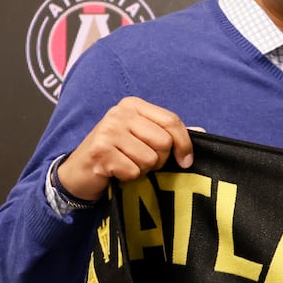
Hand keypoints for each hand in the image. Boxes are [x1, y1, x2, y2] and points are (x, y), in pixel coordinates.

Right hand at [56, 97, 193, 201]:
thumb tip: (202, 132)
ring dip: (143, 169)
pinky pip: (134, 171)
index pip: (172, 121)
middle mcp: (119, 113)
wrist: (79, 172)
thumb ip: (170, 134)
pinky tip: (117, 172)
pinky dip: (129, 177)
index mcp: (133, 105)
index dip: (185, 144)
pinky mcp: (100, 151)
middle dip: (159, 159)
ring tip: (127, 164)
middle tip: (141, 161)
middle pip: (164, 142)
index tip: (186, 161)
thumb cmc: (117, 154)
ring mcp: (107, 131)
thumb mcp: (143, 138)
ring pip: (150, 159)